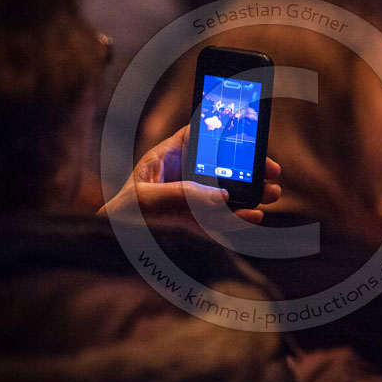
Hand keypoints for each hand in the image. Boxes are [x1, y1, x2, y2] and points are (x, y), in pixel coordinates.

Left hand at [98, 126, 280, 232]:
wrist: (109, 252)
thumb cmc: (119, 220)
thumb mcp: (146, 201)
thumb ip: (183, 195)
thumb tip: (222, 195)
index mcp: (166, 160)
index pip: (198, 136)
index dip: (223, 129)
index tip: (249, 129)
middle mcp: (181, 178)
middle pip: (221, 166)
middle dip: (248, 168)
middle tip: (272, 170)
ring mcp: (190, 202)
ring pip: (226, 194)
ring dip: (252, 194)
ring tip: (273, 194)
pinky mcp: (194, 226)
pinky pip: (222, 220)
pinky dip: (239, 219)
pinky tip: (254, 217)